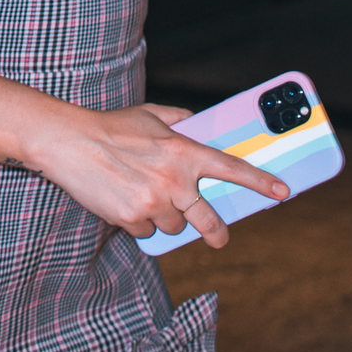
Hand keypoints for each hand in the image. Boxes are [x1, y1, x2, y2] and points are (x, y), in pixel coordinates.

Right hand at [38, 99, 288, 249]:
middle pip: (208, 220)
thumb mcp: (150, 115)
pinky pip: (146, 231)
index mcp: (184, 152)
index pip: (232, 169)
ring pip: (174, 226)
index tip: (282, 192)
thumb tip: (196, 121)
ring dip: (163, 218)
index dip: (260, 182)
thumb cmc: (110, 127)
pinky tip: (123, 201)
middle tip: (219, 236)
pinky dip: (138, 222)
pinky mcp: (132, 219)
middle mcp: (174, 180)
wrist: (69, 142)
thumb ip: (179, 119)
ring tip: (142, 196)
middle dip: (217, 232)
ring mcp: (154, 202)